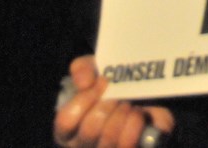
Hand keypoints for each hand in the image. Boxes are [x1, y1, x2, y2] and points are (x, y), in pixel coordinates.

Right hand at [54, 56, 173, 147]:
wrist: (142, 96)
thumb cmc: (108, 86)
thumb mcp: (94, 70)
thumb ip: (83, 69)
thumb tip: (85, 82)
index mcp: (68, 129)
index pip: (66, 121)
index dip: (84, 99)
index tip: (103, 81)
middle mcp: (83, 146)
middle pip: (90, 130)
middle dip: (107, 106)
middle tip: (119, 93)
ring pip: (109, 139)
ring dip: (122, 114)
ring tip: (129, 101)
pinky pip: (127, 144)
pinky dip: (135, 125)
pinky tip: (139, 113)